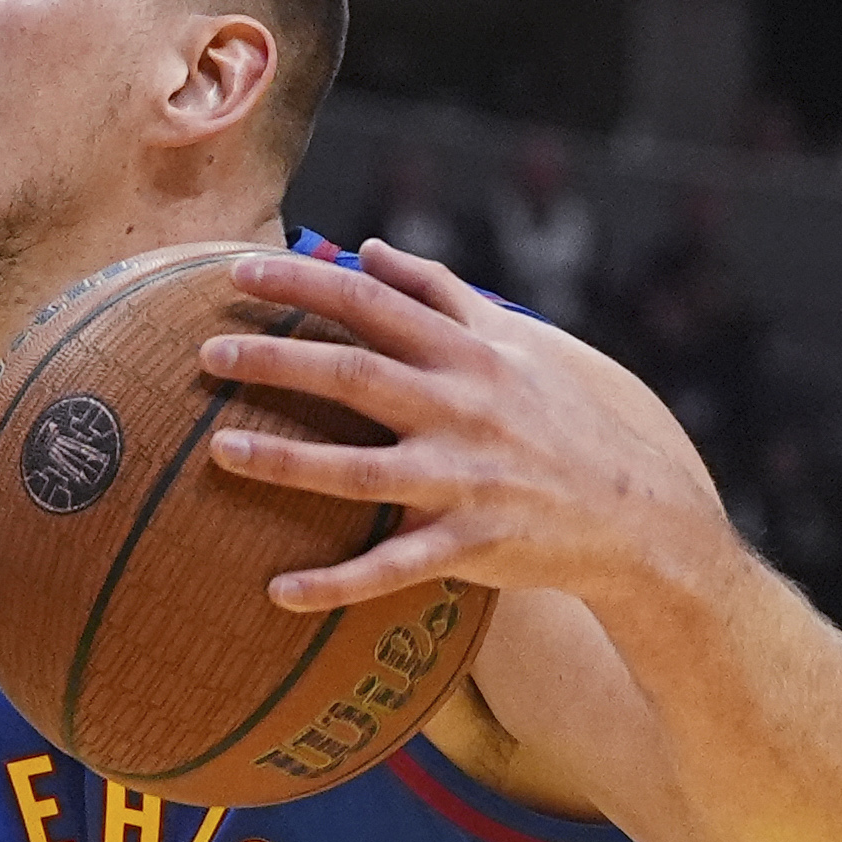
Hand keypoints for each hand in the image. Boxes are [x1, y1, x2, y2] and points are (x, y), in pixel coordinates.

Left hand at [198, 239, 732, 612]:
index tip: (238, 273)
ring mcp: (465, 479)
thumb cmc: (560, 418)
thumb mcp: (513, 341)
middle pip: (355, 375)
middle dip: (277, 360)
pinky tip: (277, 592)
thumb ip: (437, 292)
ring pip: (360, 470)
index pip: (372, 304)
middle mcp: (462, 409)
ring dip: (286, 459)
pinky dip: (335, 583)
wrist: (635, 513)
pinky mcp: (470, 544)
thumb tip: (367, 249)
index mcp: (468, 354)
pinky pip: (392, 567)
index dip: (303, 284)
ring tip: (219, 451)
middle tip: (206, 354)